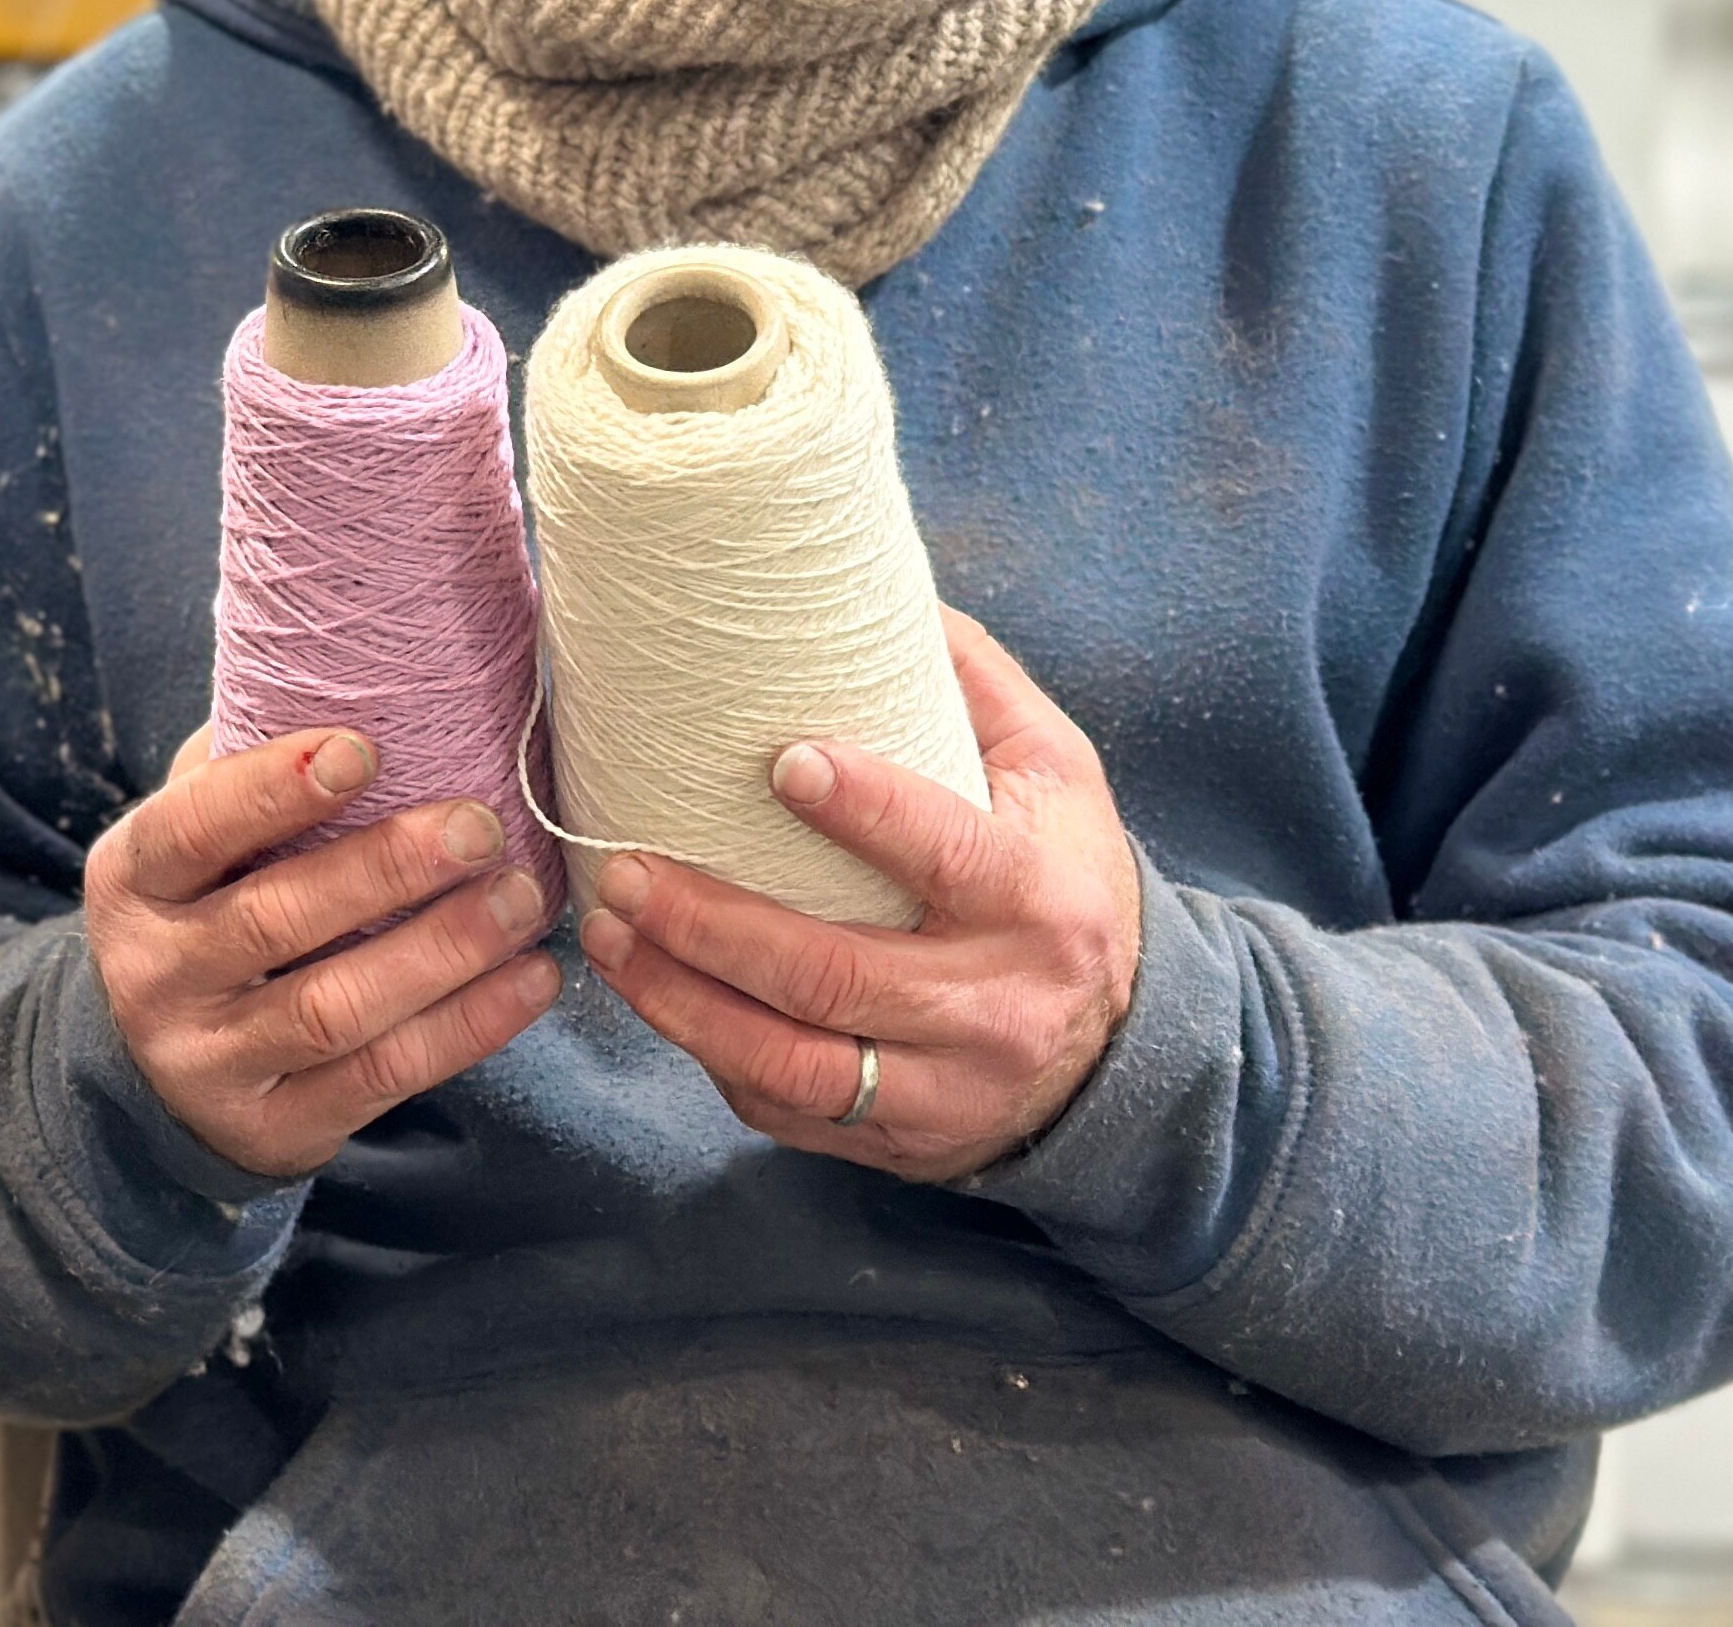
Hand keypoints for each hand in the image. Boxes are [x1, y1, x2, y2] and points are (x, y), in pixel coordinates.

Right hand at [82, 725, 563, 1182]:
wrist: (154, 1071)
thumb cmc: (205, 907)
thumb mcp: (194, 839)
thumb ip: (247, 767)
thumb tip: (355, 668)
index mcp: (131, 879)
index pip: (191, 827)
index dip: (273, 788)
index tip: (364, 747)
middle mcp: (156, 973)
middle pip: (275, 921)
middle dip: (385, 869)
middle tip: (479, 824)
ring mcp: (211, 1060)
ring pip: (334, 1009)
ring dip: (441, 953)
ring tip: (522, 900)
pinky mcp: (276, 1127)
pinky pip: (380, 1078)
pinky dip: (465, 1028)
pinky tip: (530, 980)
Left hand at [574, 610, 1142, 1181]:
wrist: (1126, 1053)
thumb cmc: (1063, 879)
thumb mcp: (1057, 775)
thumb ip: (976, 686)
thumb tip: (885, 591)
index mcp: (1037, 900)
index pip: (947, 855)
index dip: (866, 811)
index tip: (780, 762)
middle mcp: (994, 1006)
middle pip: (833, 976)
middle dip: (711, 926)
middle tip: (622, 869)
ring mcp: (944, 1089)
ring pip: (794, 1066)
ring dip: (683, 1003)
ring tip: (607, 937)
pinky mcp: (900, 1141)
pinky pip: (789, 1113)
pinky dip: (712, 1058)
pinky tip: (657, 999)